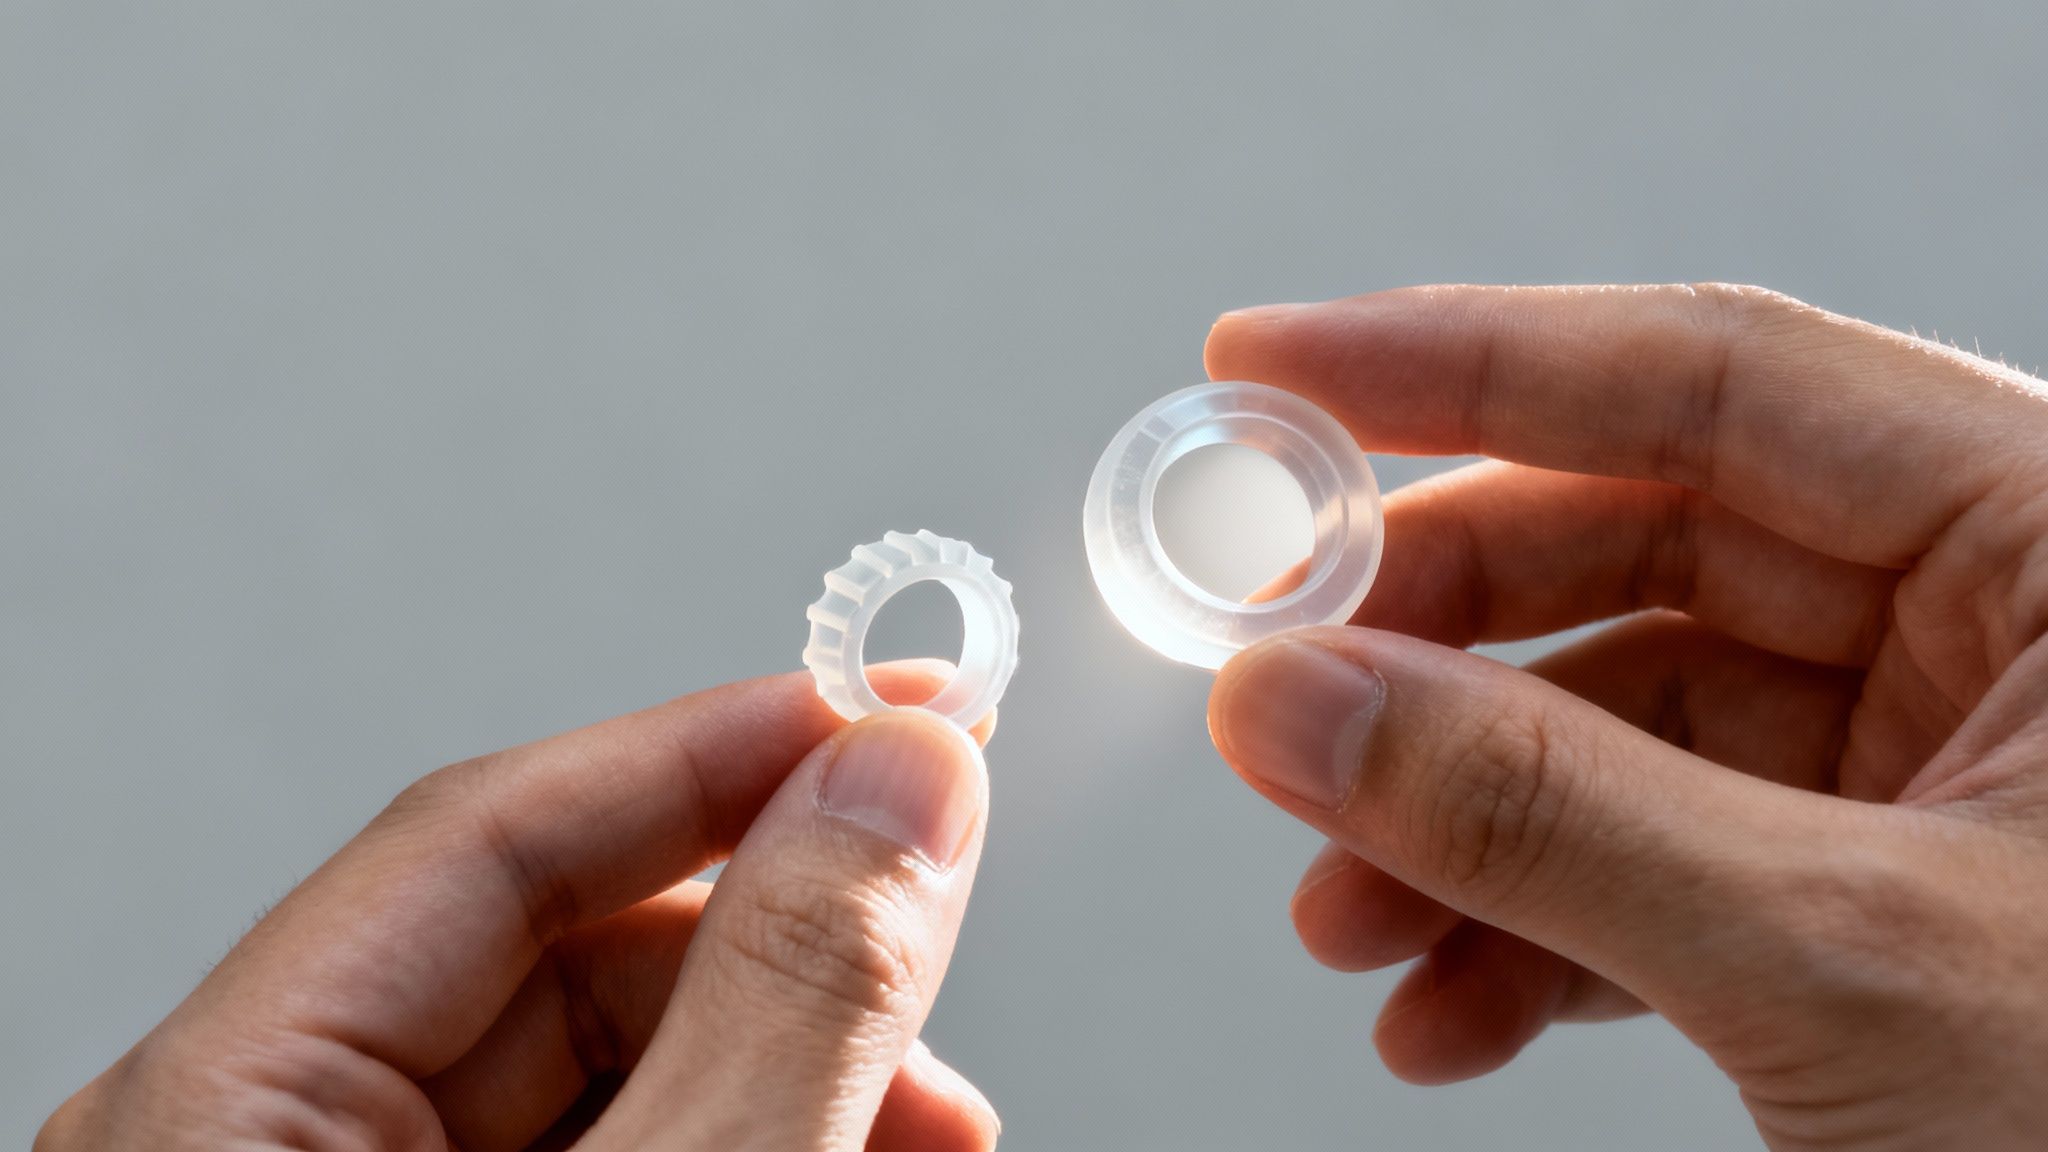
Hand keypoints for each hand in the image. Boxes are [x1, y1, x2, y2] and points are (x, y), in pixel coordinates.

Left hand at [37, 663, 999, 1151]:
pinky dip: (760, 1135)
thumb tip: (899, 784)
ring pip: (616, 1063)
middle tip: (941, 914)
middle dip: (789, 938)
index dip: (717, 745)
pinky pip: (625, 1146)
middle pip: (566, 949)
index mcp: (222, 1120)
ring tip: (935, 1109)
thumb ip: (778, 1002)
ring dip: (801, 1057)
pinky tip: (870, 1148)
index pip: (491, 831)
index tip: (896, 704)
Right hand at [1203, 285, 2047, 1149]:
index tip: (1273, 366)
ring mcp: (1934, 762)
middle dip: (1434, 646)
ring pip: (1624, 721)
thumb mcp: (1847, 961)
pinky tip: (1444, 1014)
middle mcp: (2002, 622)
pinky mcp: (1878, 889)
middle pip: (1638, 548)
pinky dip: (1531, 931)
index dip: (1467, 357)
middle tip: (1276, 693)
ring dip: (1457, 823)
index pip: (1718, 377)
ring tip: (1345, 922)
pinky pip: (1657, 856)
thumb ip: (1548, 816)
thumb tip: (1288, 697)